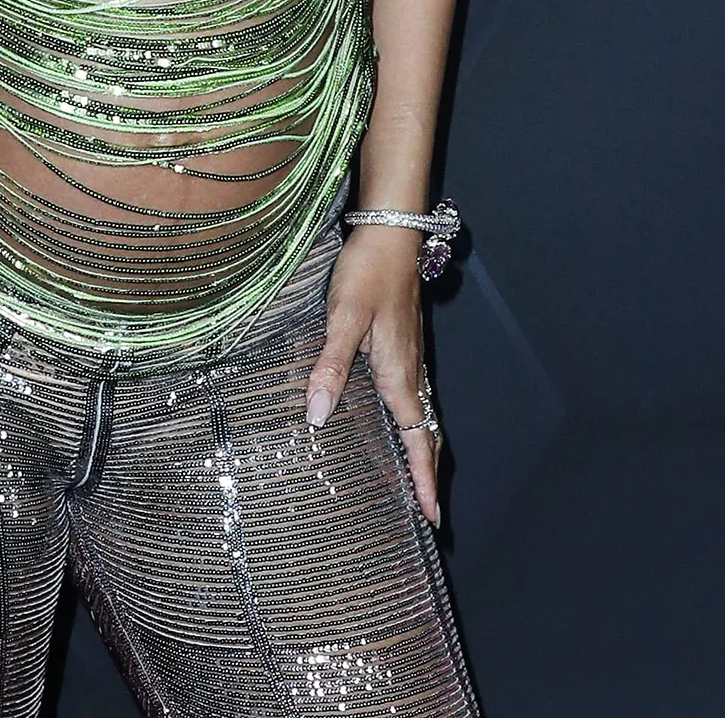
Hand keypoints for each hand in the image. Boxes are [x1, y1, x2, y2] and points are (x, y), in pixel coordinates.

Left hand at [304, 225, 440, 526]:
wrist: (391, 233)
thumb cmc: (368, 273)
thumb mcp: (343, 318)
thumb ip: (330, 367)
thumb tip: (316, 417)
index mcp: (399, 373)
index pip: (419, 438)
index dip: (425, 479)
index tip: (433, 516)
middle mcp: (410, 370)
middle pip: (426, 433)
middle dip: (427, 472)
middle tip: (427, 510)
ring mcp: (409, 356)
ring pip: (421, 413)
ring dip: (421, 448)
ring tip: (413, 478)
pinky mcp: (402, 342)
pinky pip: (413, 394)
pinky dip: (413, 421)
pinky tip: (395, 420)